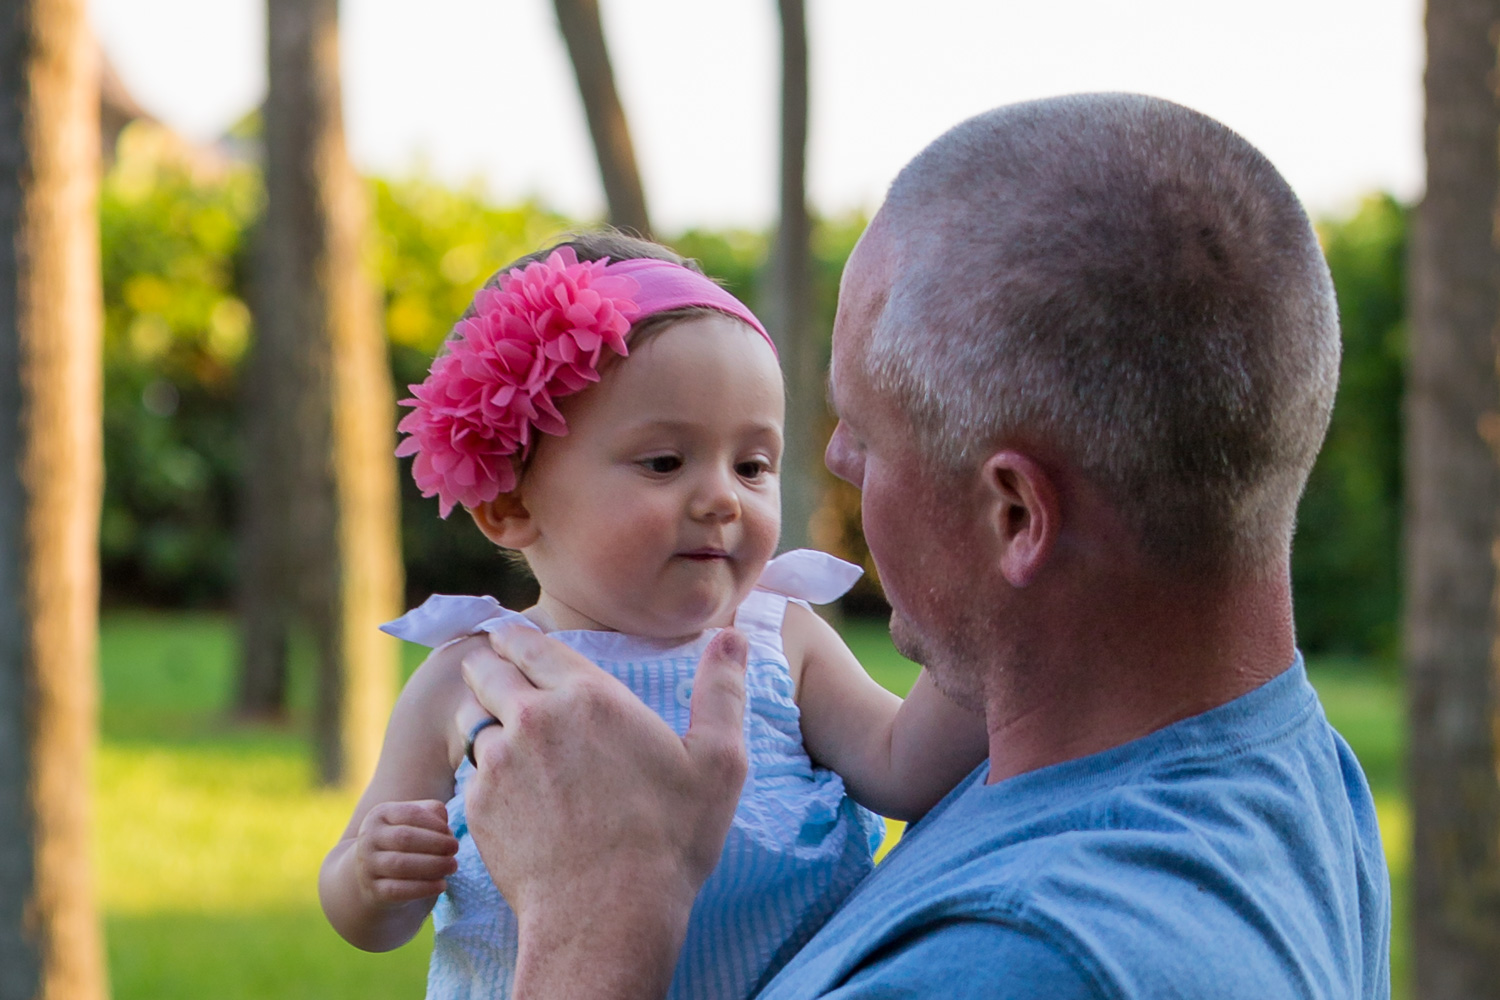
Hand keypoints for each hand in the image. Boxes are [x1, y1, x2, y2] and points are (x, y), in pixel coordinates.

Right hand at [351, 799, 459, 906]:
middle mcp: (369, 838)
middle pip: (404, 838)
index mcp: (380, 815)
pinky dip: (423, 888)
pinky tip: (442, 885)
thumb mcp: (416, 822)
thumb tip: (446, 829)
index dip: (434, 823)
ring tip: (453, 866)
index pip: (410, 813)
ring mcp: (368, 865)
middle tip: (455, 848)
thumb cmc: (405, 841)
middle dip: (436, 843)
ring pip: (400, 864)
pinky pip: (398, 890)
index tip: (450, 832)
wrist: (375, 874)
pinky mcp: (373, 890)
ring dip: (433, 865)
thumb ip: (433, 814)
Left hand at [460, 625, 748, 999]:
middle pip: (487, 671)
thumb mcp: (718, 762)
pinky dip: (483, 774)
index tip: (512, 639)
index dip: (517, 638)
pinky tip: (508, 792)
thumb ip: (722, 690)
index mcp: (588, 695)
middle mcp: (533, 717)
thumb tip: (733, 636)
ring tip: (499, 734)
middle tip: (498, 677)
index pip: (530, 643)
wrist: (608, 915)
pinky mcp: (478, 805)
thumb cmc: (669, 840)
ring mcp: (499, 762)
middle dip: (491, 669)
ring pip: (471, 721)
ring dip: (482, 720)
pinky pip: (470, 773)